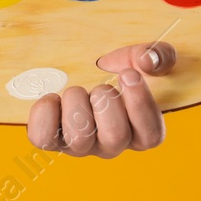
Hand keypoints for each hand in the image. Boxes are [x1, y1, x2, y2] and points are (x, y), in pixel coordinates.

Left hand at [25, 41, 175, 157]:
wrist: (79, 70)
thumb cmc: (115, 69)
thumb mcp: (140, 58)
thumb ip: (157, 56)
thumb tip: (148, 61)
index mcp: (140, 131)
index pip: (151, 136)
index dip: (140, 104)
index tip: (128, 74)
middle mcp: (111, 145)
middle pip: (115, 138)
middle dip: (106, 102)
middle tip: (101, 87)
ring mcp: (81, 145)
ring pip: (79, 139)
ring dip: (76, 106)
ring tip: (77, 91)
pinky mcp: (52, 139)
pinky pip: (43, 138)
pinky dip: (45, 114)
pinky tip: (53, 98)